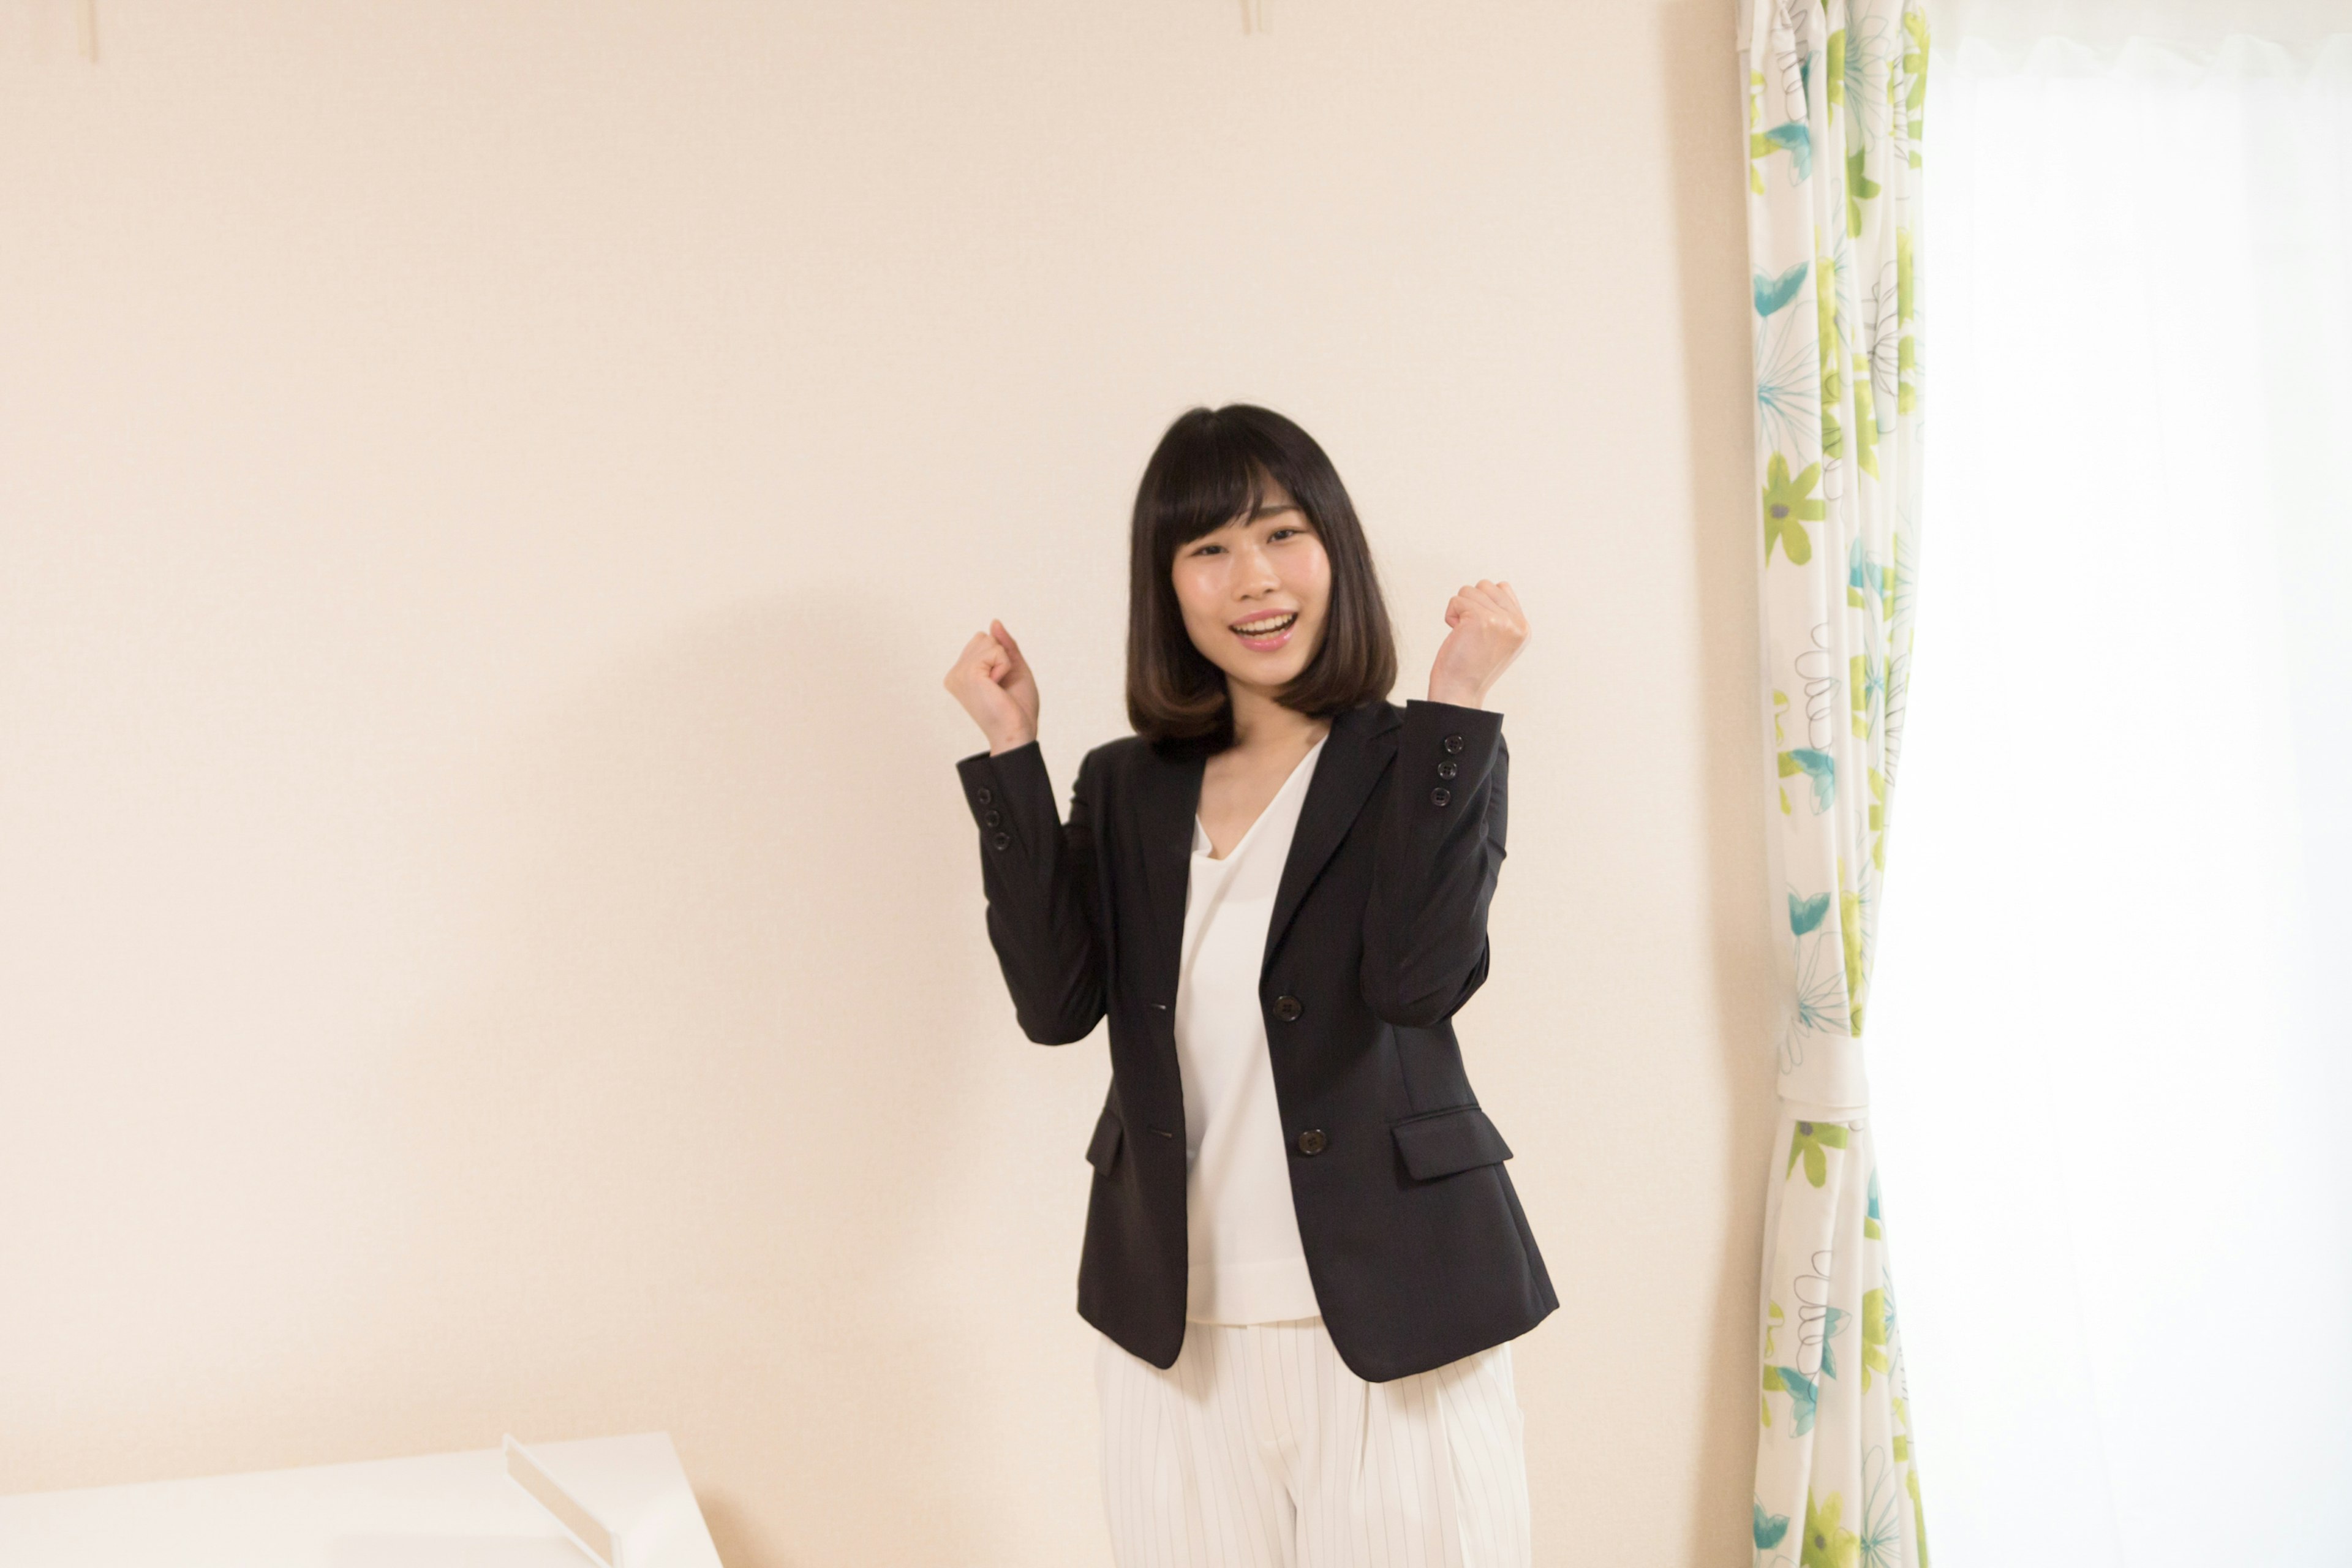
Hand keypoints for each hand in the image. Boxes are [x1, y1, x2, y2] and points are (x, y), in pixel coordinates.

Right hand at [944, 618, 1040, 753]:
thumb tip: (994, 622)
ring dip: (1004, 662)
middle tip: (1001, 686)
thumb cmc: (1017, 707)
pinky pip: (996, 651)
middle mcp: (954, 674)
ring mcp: (959, 673)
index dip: (1000, 657)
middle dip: (1001, 657)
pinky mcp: (968, 674)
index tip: (999, 685)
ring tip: (999, 687)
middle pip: (983, 637)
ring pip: (989, 641)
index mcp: (960, 674)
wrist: (1017, 732)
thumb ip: (1004, 645)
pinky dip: (1005, 667)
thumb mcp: (1014, 668)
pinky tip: (998, 687)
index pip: (981, 640)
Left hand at [1426, 580, 1527, 708]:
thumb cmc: (1471, 667)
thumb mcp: (1499, 641)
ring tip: (1463, 634)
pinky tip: (1456, 635)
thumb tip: (1494, 586)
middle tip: (1469, 631)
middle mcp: (1516, 623)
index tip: (1479, 628)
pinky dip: (1450, 615)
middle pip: (1485, 585)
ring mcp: (1501, 620)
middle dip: (1470, 603)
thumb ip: (1503, 616)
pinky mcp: (1481, 619)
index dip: (1482, 602)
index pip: (1502, 588)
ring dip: (1459, 610)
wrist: (1459, 691)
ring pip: (1469, 591)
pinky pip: (1456, 601)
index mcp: (1523, 627)